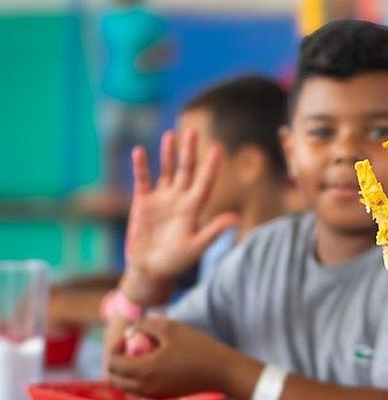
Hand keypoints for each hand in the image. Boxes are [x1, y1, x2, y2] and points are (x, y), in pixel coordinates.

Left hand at [107, 317, 235, 398]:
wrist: (222, 372)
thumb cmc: (198, 348)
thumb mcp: (170, 328)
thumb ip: (145, 325)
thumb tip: (130, 331)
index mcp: (143, 371)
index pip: (113, 363)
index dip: (115, 348)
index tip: (129, 338)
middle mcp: (144, 388)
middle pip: (115, 379)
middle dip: (117, 362)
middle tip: (131, 348)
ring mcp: (154, 395)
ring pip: (126, 387)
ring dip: (127, 372)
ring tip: (144, 356)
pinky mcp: (164, 397)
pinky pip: (140, 391)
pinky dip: (139, 379)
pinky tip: (156, 365)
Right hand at [120, 130, 238, 304]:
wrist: (151, 269)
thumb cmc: (176, 262)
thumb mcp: (197, 247)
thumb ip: (214, 231)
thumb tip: (235, 217)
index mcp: (194, 208)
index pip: (205, 182)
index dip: (211, 166)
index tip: (218, 148)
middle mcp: (179, 199)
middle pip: (186, 170)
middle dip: (189, 151)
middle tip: (193, 130)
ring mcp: (162, 199)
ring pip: (166, 170)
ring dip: (168, 153)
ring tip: (171, 134)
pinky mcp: (143, 202)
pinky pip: (143, 180)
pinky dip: (141, 166)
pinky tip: (140, 151)